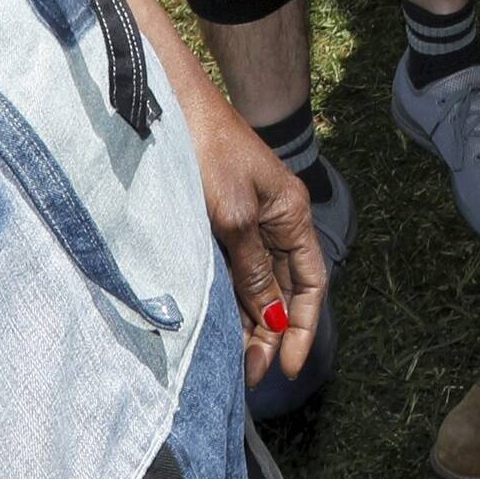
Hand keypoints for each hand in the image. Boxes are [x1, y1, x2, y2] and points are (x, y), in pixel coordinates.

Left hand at [186, 74, 330, 383]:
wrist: (168, 103)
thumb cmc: (206, 151)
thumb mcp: (234, 216)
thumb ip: (254, 269)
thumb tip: (274, 319)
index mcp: (291, 214)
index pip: (311, 284)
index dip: (305, 328)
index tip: (290, 368)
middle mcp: (274, 220)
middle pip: (284, 290)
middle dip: (272, 335)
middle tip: (249, 375)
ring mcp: (245, 220)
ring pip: (257, 283)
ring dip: (249, 322)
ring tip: (232, 361)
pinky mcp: (216, 219)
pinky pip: (231, 269)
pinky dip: (228, 299)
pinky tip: (215, 324)